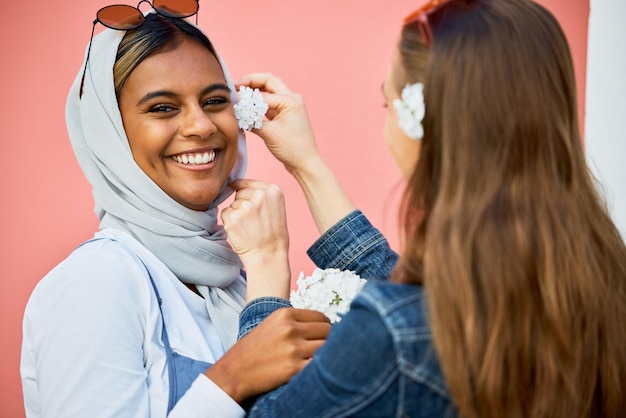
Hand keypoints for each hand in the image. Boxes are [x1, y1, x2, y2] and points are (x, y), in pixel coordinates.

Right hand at [205, 308, 330, 402]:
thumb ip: (295, 322)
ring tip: (321, 361)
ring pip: (327, 348)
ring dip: (327, 355)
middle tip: (325, 349)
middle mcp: (290, 328)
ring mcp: (293, 349)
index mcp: (285, 314)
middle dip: (329, 341)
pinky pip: (319, 366)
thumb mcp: (272, 324)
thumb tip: (324, 326)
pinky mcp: (293, 368)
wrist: (234, 371)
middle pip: (328, 331)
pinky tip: (313, 370)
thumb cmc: (254, 349)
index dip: (326, 328)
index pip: (321, 317)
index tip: (324, 336)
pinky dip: (319, 369)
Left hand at [221, 179, 290, 299]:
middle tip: (253, 221)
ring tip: (249, 228)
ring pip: (232, 205)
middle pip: (239, 193)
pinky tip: (241, 231)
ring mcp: (246, 206)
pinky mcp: (233, 217)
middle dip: (242, 204)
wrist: (269, 256)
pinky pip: (225, 214)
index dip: (243, 191)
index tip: (246, 201)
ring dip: (236, 215)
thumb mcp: (276, 207)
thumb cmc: (273, 234)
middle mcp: (260, 195)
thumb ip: (262, 194)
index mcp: (274, 190)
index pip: (248, 182)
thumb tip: (235, 183)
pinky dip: (229, 223)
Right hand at [237, 73, 322, 174]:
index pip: (264, 93)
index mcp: (291, 101)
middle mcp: (292, 99)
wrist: (305, 163)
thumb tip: (237, 113)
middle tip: (236, 86)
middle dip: (252, 81)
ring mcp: (290, 107)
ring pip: (270, 91)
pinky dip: (259, 103)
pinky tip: (249, 106)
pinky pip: (270, 103)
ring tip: (240, 93)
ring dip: (256, 91)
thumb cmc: (292, 149)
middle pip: (269, 82)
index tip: (233, 99)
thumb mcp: (268, 133)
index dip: (247, 95)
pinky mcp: (285, 115)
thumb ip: (251, 120)